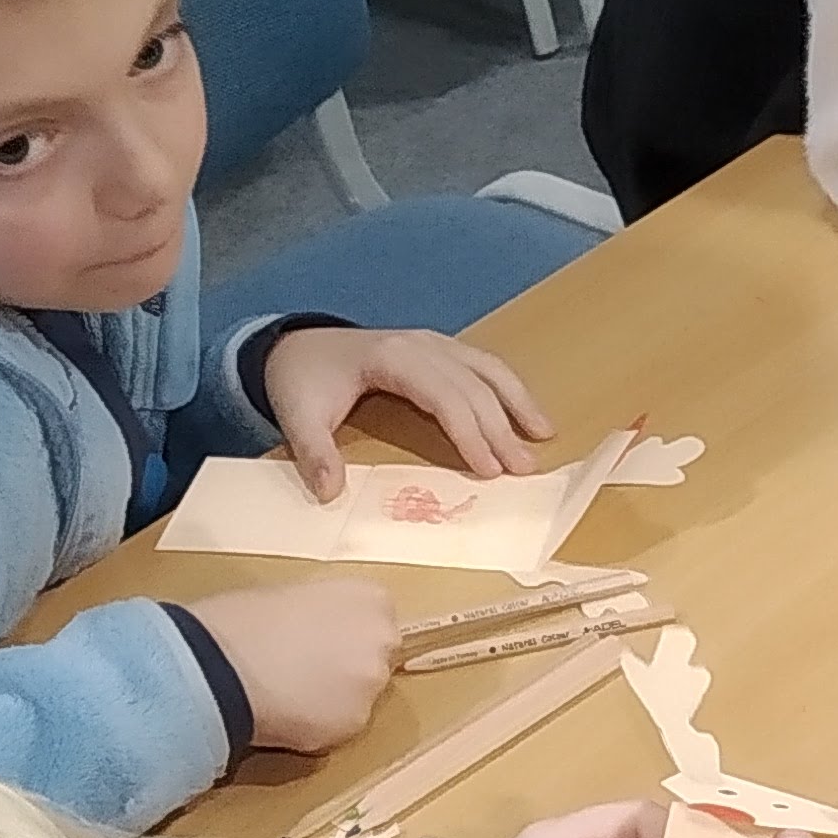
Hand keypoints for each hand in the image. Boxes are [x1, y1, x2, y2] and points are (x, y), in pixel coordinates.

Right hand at [185, 577, 398, 752]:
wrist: (218, 663)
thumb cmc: (240, 621)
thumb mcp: (289, 596)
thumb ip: (320, 615)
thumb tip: (314, 634)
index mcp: (370, 597)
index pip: (375, 620)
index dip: (344, 634)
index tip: (318, 642)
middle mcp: (382, 637)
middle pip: (375, 659)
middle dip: (346, 668)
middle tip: (304, 672)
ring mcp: (373, 683)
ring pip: (360, 697)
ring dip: (334, 700)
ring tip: (288, 696)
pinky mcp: (356, 723)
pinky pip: (341, 727)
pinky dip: (318, 725)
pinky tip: (285, 716)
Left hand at [265, 324, 552, 496]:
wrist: (294, 344)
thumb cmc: (301, 380)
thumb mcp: (296, 416)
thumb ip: (314, 454)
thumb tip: (331, 493)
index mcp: (392, 357)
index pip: (444, 395)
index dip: (469, 432)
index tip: (488, 470)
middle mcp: (421, 345)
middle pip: (473, 387)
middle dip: (502, 429)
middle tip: (525, 470)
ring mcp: (434, 344)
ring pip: (488, 369)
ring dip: (518, 403)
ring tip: (544, 437)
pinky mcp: (438, 350)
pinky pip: (483, 366)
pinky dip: (509, 390)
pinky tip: (526, 416)